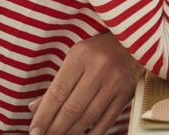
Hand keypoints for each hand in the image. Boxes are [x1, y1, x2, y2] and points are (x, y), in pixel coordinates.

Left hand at [28, 32, 142, 134]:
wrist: (133, 42)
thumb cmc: (99, 50)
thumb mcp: (75, 58)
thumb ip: (57, 83)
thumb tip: (34, 108)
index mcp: (81, 56)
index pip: (58, 92)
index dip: (44, 115)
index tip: (34, 130)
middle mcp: (99, 68)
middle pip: (72, 108)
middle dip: (55, 128)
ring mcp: (115, 82)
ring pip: (88, 117)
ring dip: (71, 132)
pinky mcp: (126, 93)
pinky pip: (107, 120)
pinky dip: (93, 133)